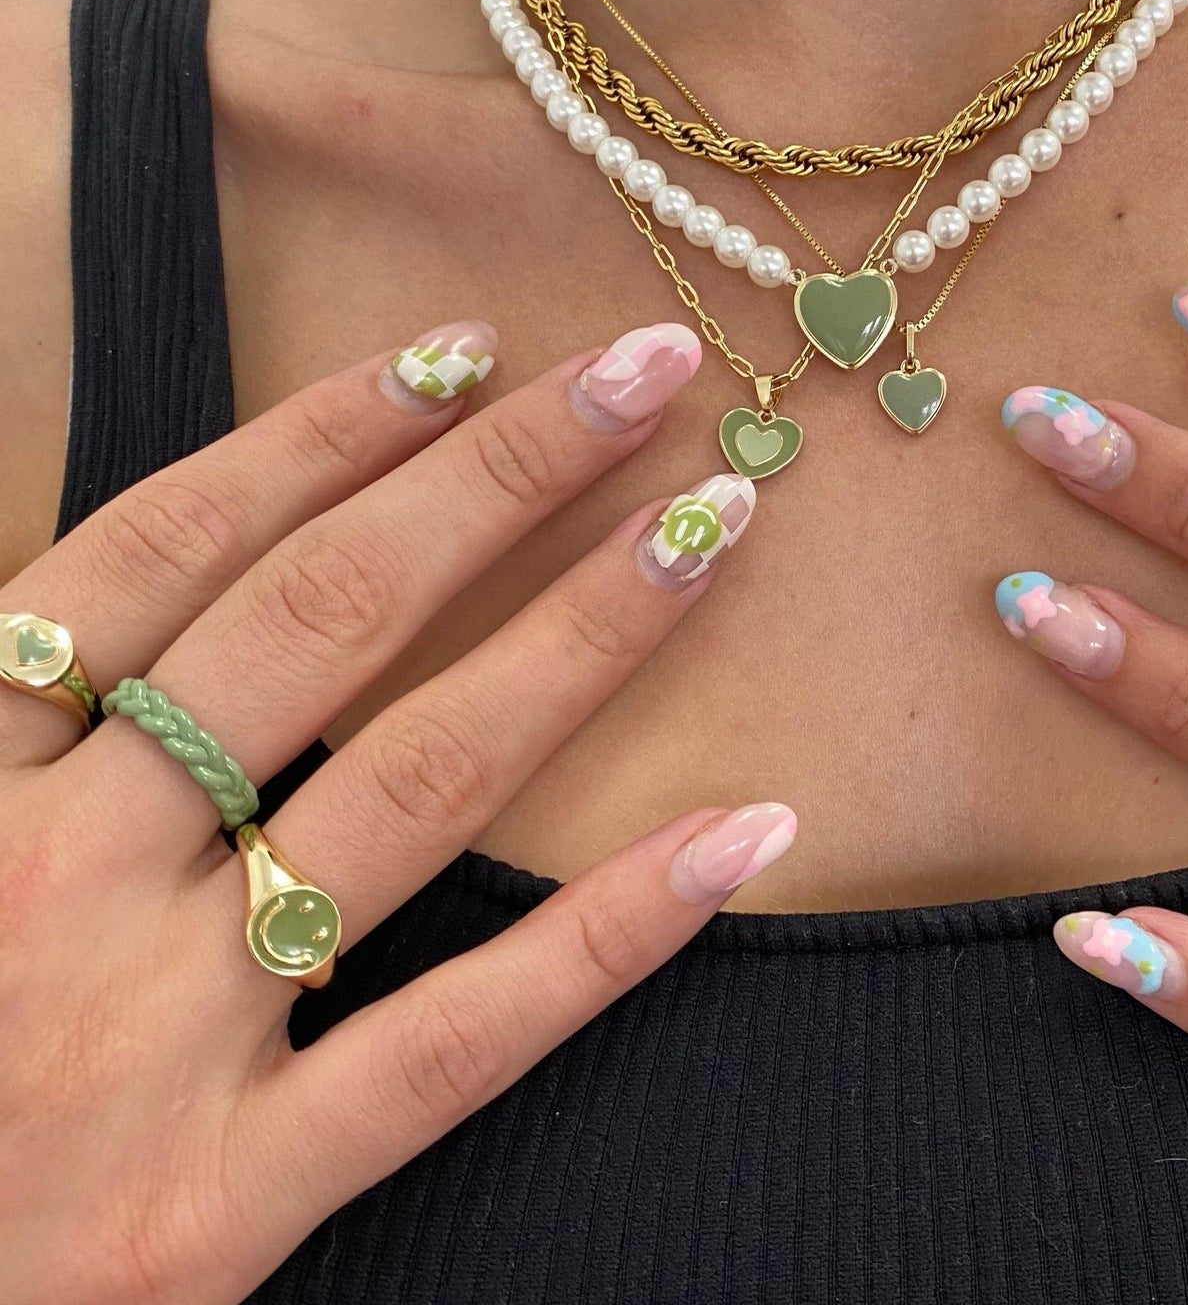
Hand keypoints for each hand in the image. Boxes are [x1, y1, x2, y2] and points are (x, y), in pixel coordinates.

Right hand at [0, 320, 788, 1304]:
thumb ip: (16, 714)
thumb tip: (144, 588)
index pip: (166, 547)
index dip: (324, 434)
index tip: (467, 350)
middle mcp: (42, 880)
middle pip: (315, 621)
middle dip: (496, 474)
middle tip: (643, 372)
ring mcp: (139, 1042)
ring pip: (413, 781)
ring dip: (581, 631)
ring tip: (712, 522)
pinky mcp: (213, 1211)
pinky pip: (453, 1043)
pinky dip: (610, 930)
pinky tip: (741, 829)